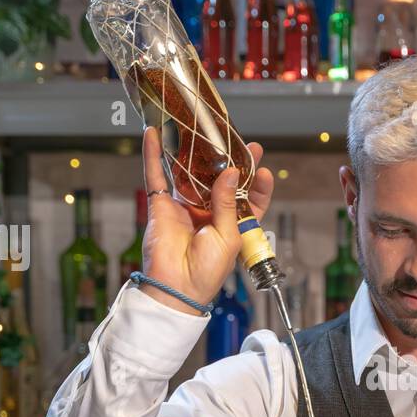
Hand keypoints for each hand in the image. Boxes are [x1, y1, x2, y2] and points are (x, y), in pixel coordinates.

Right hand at [139, 125, 274, 313]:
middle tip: (238, 141)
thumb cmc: (207, 271)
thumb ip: (229, 202)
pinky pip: (156, 175)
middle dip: (229, 160)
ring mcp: (184, 206)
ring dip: (194, 151)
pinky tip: (154, 134)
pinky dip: (154, 155)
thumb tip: (231, 172)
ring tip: (202, 129)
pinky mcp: (161, 205)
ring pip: (189, 172)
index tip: (262, 169)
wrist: (177, 287)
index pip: (249, 198)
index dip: (256, 183)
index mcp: (231, 223)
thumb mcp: (229, 235)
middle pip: (219, 179)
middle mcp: (208, 212)